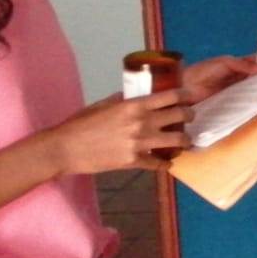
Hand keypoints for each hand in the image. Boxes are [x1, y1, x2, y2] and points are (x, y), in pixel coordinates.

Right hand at [47, 91, 193, 173]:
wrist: (65, 149)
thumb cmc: (80, 124)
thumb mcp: (103, 105)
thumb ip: (123, 99)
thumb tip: (136, 94)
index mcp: (134, 105)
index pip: (170, 96)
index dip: (186, 95)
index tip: (191, 96)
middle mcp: (141, 122)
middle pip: (180, 116)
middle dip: (190, 116)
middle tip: (190, 118)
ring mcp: (140, 143)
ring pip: (177, 141)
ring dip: (184, 141)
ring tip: (184, 141)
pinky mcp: (134, 162)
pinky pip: (159, 163)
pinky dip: (165, 164)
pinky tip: (166, 163)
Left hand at [180, 54, 256, 103]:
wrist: (185, 88)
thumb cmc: (203, 72)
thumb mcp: (225, 63)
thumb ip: (245, 65)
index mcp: (237, 66)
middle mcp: (239, 79)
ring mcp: (237, 92)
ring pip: (255, 90)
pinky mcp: (233, 104)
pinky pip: (247, 101)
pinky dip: (256, 101)